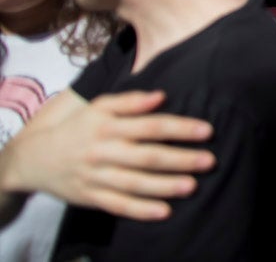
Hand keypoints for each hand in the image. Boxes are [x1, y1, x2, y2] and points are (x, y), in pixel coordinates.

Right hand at [3, 90, 214, 219]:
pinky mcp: (91, 197)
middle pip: (147, 156)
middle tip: (209, 160)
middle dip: (180, 159)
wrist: (34, 158)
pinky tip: (164, 211)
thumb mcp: (99, 107)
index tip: (206, 130)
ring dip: (165, 185)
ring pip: (135, 183)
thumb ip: (130, 101)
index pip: (150, 126)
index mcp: (109, 126)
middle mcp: (104, 151)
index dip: (179, 128)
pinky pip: (118, 205)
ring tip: (192, 185)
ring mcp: (97, 176)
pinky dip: (141, 210)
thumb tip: (161, 96)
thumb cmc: (78, 128)